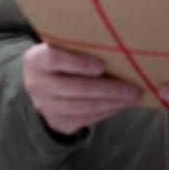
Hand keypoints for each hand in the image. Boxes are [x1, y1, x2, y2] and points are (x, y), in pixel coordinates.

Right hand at [22, 42, 141, 135]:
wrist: (43, 82)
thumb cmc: (62, 59)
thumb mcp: (62, 48)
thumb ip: (80, 48)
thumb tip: (118, 51)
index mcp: (36, 60)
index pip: (54, 59)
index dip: (78, 63)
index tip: (101, 65)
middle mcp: (36, 84)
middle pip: (75, 88)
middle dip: (109, 90)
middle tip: (133, 89)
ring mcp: (45, 106)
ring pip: (82, 107)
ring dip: (111, 103)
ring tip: (132, 98)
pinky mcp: (56, 122)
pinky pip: (84, 120)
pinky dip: (105, 112)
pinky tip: (119, 105)